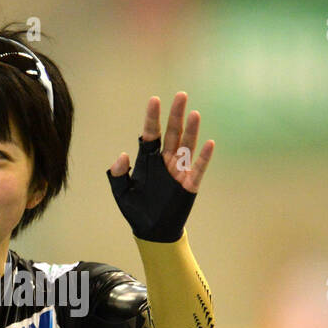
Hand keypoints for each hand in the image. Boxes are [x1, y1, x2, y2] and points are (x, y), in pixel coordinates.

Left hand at [106, 93, 213, 241]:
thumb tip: (122, 155)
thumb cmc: (136, 210)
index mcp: (148, 160)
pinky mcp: (190, 184)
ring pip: (186, 146)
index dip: (152, 117)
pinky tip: (209, 143)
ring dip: (191, 131)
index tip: (154, 100)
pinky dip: (204, 157)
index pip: (151, 134)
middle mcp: (165, 161)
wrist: (152, 232)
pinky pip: (198, 168)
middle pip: (171, 133)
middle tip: (181, 95)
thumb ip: (118, 174)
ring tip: (194, 113)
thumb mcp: (121, 193)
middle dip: (175, 115)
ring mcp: (179, 171)